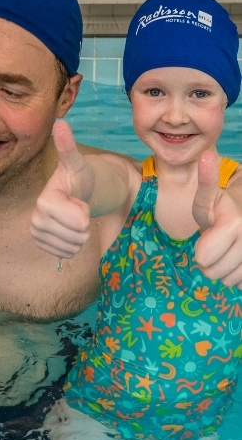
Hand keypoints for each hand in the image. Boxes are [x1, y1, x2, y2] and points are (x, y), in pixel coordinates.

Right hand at [31, 120, 92, 258]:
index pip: (74, 219)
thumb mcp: (78, 162)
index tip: (80, 201)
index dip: (83, 213)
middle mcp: (36, 218)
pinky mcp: (42, 244)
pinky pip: (66, 254)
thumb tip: (60, 123)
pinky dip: (73, 245)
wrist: (74, 193)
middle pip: (74, 235)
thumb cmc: (78, 177)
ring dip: (80, 236)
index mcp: (44, 200)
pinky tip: (69, 230)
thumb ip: (67, 146)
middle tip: (78, 209)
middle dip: (84, 225)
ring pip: (72, 246)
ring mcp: (38, 233)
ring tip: (75, 219)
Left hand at [193, 150, 241, 287]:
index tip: (209, 225)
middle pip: (213, 272)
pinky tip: (238, 261)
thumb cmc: (224, 208)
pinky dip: (236, 277)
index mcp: (234, 222)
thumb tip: (206, 155)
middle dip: (209, 261)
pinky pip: (240, 285)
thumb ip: (207, 182)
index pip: (203, 255)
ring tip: (227, 251)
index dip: (201, 246)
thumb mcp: (209, 198)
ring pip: (227, 280)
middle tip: (216, 245)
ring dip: (222, 270)